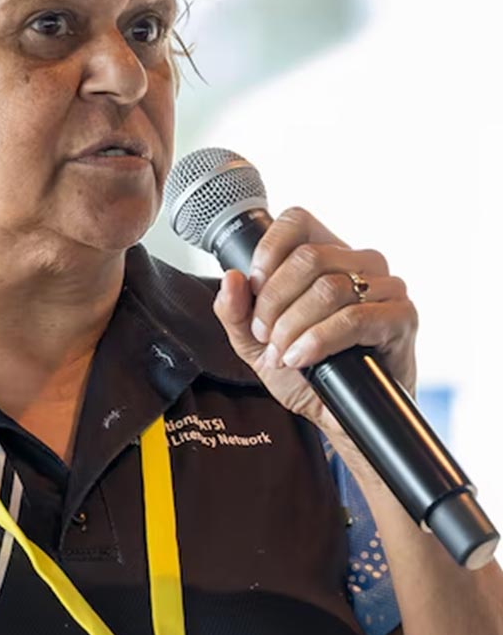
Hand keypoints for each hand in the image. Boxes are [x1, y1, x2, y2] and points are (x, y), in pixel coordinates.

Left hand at [210, 207, 419, 439]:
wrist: (336, 414)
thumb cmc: (303, 371)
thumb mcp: (254, 342)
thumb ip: (235, 311)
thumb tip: (232, 278)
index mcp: (327, 255)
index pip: (297, 220)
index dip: (269, 250)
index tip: (253, 287)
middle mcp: (361, 263)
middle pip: (308, 258)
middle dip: (274, 301)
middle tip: (263, 334)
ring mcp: (387, 288)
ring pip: (329, 288)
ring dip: (293, 326)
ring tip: (282, 353)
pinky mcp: (402, 317)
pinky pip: (355, 318)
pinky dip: (318, 340)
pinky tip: (301, 358)